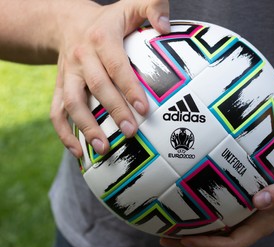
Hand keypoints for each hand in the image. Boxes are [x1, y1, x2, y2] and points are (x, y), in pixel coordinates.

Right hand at [50, 0, 169, 156]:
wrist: (68, 22)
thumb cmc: (109, 20)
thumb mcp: (131, 5)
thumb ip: (152, 7)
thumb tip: (165, 28)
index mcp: (101, 38)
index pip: (116, 65)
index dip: (129, 87)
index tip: (144, 108)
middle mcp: (81, 57)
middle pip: (96, 87)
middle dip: (113, 110)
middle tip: (131, 132)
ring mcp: (67, 74)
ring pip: (72, 103)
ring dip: (86, 127)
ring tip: (104, 148)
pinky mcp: (59, 87)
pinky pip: (56, 112)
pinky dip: (64, 133)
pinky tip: (79, 152)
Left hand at [160, 148, 273, 246]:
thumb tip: (259, 201)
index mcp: (262, 224)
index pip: (231, 244)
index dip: (207, 246)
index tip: (184, 239)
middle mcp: (251, 223)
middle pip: (217, 243)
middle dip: (191, 244)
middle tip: (164, 235)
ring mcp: (246, 215)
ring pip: (216, 231)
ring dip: (192, 231)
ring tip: (166, 224)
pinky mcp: (242, 203)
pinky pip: (219, 214)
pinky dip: (201, 214)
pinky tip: (185, 203)